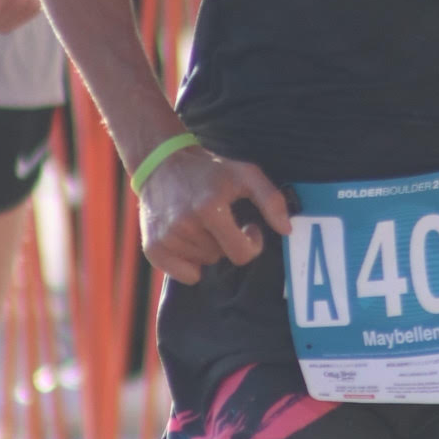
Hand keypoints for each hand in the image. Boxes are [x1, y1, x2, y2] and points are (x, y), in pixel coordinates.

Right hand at [137, 145, 293, 284]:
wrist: (162, 162)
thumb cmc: (209, 170)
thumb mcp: (245, 174)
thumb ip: (271, 200)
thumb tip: (286, 230)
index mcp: (210, 207)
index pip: (242, 253)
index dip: (252, 243)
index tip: (248, 227)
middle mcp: (185, 224)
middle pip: (221, 257)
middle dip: (226, 241)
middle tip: (219, 218)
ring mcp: (166, 237)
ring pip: (204, 264)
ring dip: (207, 247)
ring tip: (200, 221)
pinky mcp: (152, 248)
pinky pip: (184, 275)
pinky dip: (190, 263)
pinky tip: (188, 238)